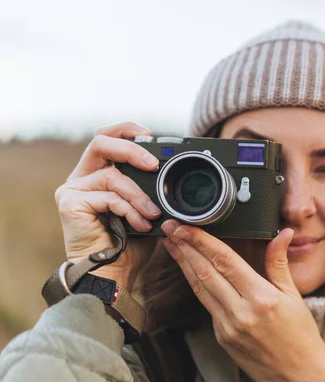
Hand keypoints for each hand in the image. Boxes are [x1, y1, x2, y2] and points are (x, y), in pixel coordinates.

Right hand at [54, 122, 161, 289]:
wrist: (112, 275)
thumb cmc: (129, 245)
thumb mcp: (145, 208)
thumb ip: (150, 187)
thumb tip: (172, 171)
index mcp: (98, 175)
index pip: (107, 138)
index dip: (127, 130)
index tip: (151, 136)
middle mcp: (81, 178)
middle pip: (101, 142)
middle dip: (131, 149)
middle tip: (154, 164)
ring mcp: (73, 190)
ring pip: (112, 176)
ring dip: (139, 196)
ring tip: (153, 215)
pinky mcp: (70, 203)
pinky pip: (108, 196)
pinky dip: (130, 210)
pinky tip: (141, 225)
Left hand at [161, 220, 324, 380]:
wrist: (298, 373)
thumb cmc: (300, 334)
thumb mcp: (293, 295)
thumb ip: (279, 263)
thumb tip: (283, 233)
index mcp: (261, 298)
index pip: (225, 261)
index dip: (202, 241)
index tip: (186, 227)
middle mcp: (241, 312)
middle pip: (205, 273)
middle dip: (185, 248)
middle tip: (171, 229)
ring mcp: (228, 327)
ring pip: (200, 289)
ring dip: (184, 265)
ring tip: (172, 245)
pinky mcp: (221, 337)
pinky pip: (207, 305)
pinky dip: (197, 285)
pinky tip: (191, 272)